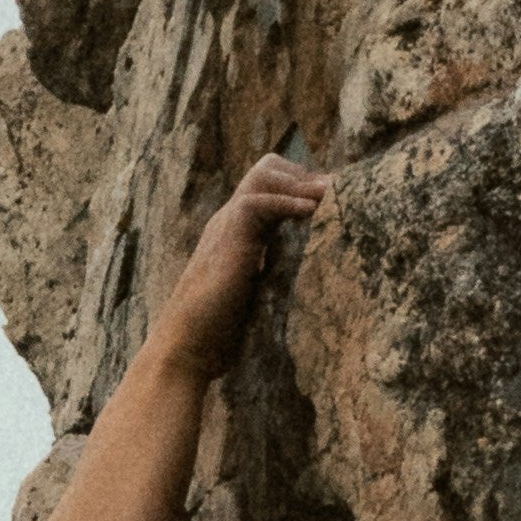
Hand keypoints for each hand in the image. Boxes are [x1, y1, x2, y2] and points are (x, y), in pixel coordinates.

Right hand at [150, 152, 324, 379]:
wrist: (184, 349)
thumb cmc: (219, 333)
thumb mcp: (257, 296)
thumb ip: (274, 279)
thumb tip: (311, 283)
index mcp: (238, 232)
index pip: (271, 189)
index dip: (304, 191)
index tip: (335, 205)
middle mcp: (231, 222)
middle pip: (267, 170)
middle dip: (306, 177)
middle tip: (336, 199)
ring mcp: (227, 227)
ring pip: (263, 175)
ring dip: (302, 183)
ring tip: (331, 198)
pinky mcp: (228, 240)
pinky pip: (256, 202)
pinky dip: (288, 202)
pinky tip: (312, 212)